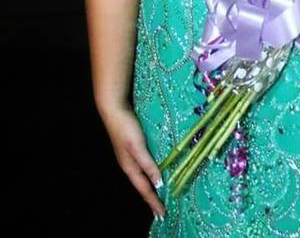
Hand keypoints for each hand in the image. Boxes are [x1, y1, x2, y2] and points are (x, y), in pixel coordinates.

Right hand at [100, 103, 165, 220]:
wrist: (114, 109)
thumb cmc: (126, 127)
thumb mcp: (137, 146)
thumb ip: (147, 164)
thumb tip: (157, 183)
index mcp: (129, 167)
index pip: (144, 189)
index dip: (153, 201)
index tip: (161, 215)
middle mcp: (129, 164)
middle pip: (142, 186)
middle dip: (151, 199)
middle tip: (161, 211)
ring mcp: (130, 156)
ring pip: (142, 177)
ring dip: (151, 187)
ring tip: (159, 195)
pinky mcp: (132, 147)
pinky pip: (143, 166)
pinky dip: (150, 173)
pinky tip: (155, 172)